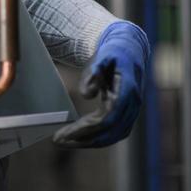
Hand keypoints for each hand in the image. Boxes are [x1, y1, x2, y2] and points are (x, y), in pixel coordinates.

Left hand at [52, 21, 149, 148]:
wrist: (129, 48)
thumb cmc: (113, 52)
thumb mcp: (103, 55)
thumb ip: (94, 73)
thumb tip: (87, 95)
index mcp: (127, 90)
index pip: (108, 118)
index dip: (87, 129)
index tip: (66, 134)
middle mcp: (132, 104)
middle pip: (108, 131)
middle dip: (83, 139)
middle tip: (58, 141)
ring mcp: (131, 110)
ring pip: (112, 136)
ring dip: (88, 142)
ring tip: (64, 141)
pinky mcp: (126, 113)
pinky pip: (113, 132)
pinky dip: (96, 138)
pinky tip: (79, 138)